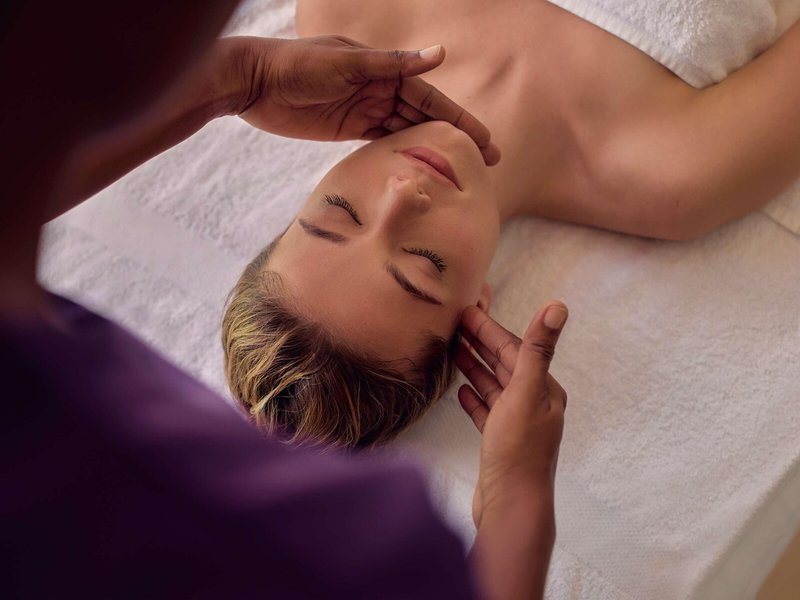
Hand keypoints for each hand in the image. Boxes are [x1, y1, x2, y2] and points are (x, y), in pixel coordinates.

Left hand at [232, 35, 499, 164]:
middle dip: (455, 139)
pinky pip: (382, 143)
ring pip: (407, 132)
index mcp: (384, 70)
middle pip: (426, 118)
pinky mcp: (348, 128)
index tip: (486, 141)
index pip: (432, 99)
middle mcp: (380, 90)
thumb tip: (440, 54)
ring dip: (431, 149)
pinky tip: (418, 169)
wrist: (254, 83)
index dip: (460, 120)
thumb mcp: (348, 63)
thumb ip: (392, 64)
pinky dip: (400, 154)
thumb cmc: (298, 65)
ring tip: (459, 171)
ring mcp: (365, 110)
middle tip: (485, 163)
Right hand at [456, 302, 568, 528]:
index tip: (468, 310)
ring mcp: (516, 425)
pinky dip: (474, 399)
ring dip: (474, 367)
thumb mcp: (525, 392)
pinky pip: (486, 412)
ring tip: (453, 351)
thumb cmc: (519, 452)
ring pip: (493, 387)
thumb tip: (557, 307)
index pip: (515, 349)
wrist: (512, 507)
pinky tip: (461, 392)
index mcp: (545, 390)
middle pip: (503, 365)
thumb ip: (536, 349)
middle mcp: (534, 404)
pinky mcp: (500, 444)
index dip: (490, 329)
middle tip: (456, 323)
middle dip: (480, 343)